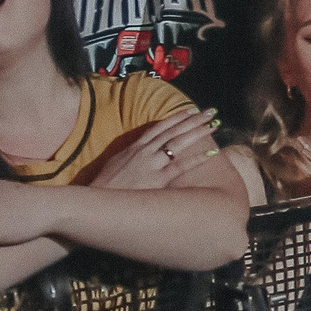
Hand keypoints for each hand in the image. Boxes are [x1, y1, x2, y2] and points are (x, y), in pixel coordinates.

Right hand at [93, 108, 222, 189]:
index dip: (177, 118)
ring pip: (179, 143)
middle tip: (211, 111)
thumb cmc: (104, 186)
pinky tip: (212, 153)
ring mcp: (151, 164)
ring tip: (214, 124)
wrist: (96, 200)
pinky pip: (181, 167)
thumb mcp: (117, 163)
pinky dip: (197, 159)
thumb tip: (141, 150)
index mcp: (135, 146)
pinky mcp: (156, 179)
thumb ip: (131, 154)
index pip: (160, 127)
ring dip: (198, 132)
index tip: (191, 110)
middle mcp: (145, 151)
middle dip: (194, 120)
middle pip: (174, 131)